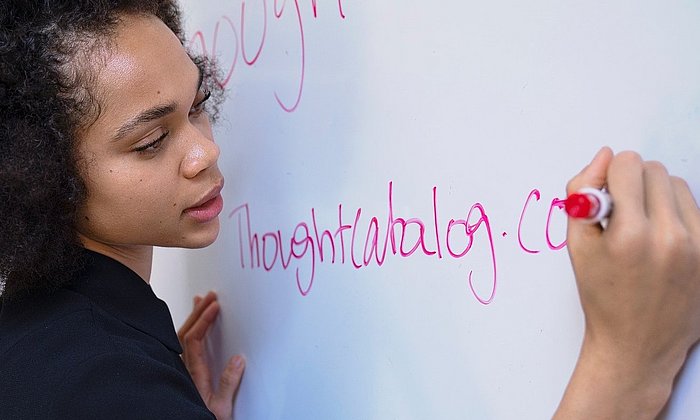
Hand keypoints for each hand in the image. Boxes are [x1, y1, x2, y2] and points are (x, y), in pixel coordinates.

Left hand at [178, 291, 244, 419]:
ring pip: (181, 339)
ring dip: (191, 320)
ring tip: (199, 303)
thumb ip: (229, 383)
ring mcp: (182, 372)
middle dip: (198, 313)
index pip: (194, 339)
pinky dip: (189, 331)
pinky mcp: (184, 376)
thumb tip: (237, 360)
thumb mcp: (221, 407)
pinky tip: (193, 327)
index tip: (214, 307)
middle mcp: (185, 371)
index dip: (203, 320)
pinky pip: (182, 347)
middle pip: (185, 334)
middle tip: (209, 297)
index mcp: (193, 375)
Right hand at [555, 147, 699, 418]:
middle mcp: (669, 237)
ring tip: (644, 226)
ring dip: (658, 195)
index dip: (609, 176)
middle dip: (633, 183)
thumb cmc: (601, 296)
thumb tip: (604, 155)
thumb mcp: (576, 245)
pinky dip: (678, 214)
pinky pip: (697, 208)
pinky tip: (663, 239)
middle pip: (654, 169)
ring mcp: (698, 247)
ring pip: (678, 185)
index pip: (627, 164)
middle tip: (622, 212)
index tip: (605, 197)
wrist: (637, 344)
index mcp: (629, 235)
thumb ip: (581, 193)